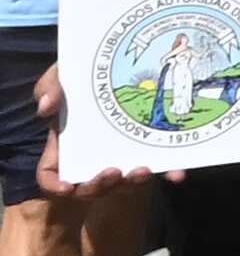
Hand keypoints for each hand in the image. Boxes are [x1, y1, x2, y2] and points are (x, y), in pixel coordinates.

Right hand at [33, 66, 178, 198]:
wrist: (117, 69)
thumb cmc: (80, 77)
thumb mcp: (60, 77)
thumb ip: (50, 88)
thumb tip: (47, 107)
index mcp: (64, 146)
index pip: (51, 175)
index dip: (55, 186)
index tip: (67, 187)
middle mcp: (91, 157)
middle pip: (90, 187)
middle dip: (101, 186)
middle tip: (114, 172)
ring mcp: (121, 155)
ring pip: (124, 183)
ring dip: (133, 183)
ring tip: (143, 170)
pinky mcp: (148, 149)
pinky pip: (159, 167)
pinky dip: (167, 173)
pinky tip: (176, 173)